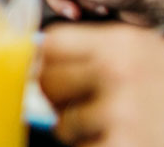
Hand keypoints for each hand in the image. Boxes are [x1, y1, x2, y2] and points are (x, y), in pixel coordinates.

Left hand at [41, 22, 163, 146]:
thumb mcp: (142, 62)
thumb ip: (97, 56)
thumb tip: (36, 60)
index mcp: (125, 43)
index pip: (53, 42)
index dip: (48, 62)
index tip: (55, 76)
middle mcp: (122, 71)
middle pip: (49, 80)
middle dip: (59, 100)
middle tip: (84, 110)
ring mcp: (124, 111)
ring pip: (64, 122)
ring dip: (80, 133)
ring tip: (114, 129)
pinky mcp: (124, 143)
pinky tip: (121, 142)